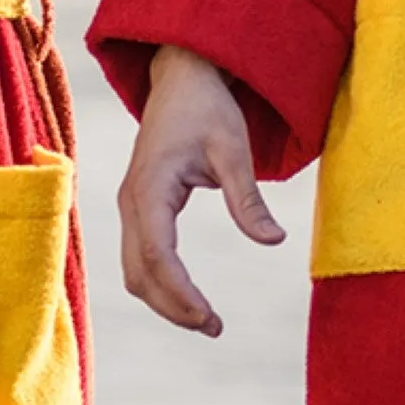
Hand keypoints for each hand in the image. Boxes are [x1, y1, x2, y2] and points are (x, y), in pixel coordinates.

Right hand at [118, 46, 285, 334]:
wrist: (182, 77)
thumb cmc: (208, 109)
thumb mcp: (235, 149)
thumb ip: (249, 198)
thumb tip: (274, 241)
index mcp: (150, 187)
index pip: (157, 255)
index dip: (180, 293)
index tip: (210, 318)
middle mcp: (132, 201)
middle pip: (139, 273)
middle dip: (173, 307)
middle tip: (215, 328)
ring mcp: (131, 206)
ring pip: (134, 270)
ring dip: (165, 300)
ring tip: (206, 320)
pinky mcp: (139, 208)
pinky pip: (140, 257)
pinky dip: (161, 283)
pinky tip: (189, 297)